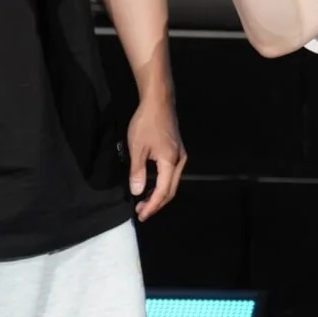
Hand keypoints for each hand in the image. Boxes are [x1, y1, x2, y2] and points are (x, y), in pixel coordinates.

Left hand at [127, 101, 186, 221]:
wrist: (158, 101)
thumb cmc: (146, 123)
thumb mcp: (137, 147)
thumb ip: (138, 171)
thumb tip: (138, 192)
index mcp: (170, 162)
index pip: (163, 192)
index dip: (152, 205)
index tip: (140, 215)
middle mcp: (179, 161)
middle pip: (171, 190)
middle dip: (156, 203)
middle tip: (141, 212)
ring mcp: (180, 155)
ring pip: (172, 182)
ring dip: (159, 194)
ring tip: (144, 201)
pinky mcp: (177, 150)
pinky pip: (172, 174)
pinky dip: (162, 184)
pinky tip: (151, 185)